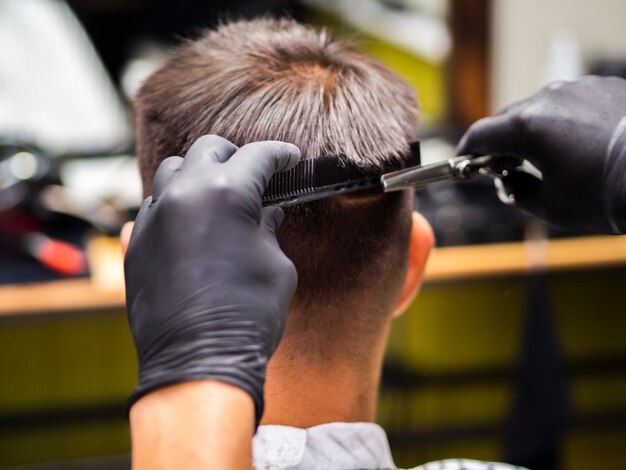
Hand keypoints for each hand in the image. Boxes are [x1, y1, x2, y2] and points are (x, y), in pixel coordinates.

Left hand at [124, 135, 299, 424]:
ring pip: (173, 171)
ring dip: (198, 173)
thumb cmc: (248, 316)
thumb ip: (269, 228)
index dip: (281, 154)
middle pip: (208, 150)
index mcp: (228, 194)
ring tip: (216, 192)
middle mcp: (185, 195)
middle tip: (254, 172)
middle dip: (235, 155)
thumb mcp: (276, 265)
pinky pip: (153, 207)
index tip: (290, 158)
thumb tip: (267, 212)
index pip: (258, 156)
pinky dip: (174, 205)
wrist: (198, 362)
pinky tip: (189, 223)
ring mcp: (154, 217)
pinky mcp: (136, 243)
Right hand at [457, 75, 625, 233]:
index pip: (480, 135)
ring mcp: (579, 89)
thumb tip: (508, 181)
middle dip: (501, 145)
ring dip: (533, 132)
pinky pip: (570, 103)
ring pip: (540, 109)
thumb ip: (516, 191)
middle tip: (505, 170)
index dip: (466, 152)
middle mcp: (549, 99)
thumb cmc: (607, 196)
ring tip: (547, 159)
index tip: (464, 163)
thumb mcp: (550, 207)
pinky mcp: (605, 87)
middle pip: (508, 120)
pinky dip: (564, 122)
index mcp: (527, 127)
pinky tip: (578, 145)